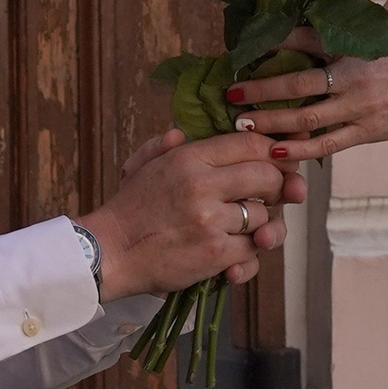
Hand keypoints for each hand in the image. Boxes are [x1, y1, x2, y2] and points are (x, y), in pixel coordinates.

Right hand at [81, 128, 305, 299]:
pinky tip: (232, 256)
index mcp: (189, 158)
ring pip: (264, 216)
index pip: (250, 143)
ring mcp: (211, 221)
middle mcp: (203, 185)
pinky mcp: (215, 254)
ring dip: (258, 226)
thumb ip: (164, 145)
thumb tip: (180, 132)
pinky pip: (253, 250)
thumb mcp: (142, 166)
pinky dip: (247, 255)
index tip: (278, 162)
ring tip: (240, 230)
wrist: (109, 253)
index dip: (273, 152)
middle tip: (267, 197)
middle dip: (275, 188)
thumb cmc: (128, 211)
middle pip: (268, 176)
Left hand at [225, 26, 387, 158]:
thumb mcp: (373, 39)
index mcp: (355, 51)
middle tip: (231, 98)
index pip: (306, 46)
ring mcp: (361, 109)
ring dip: (273, 123)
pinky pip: (329, 144)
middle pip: (298, 85)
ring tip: (244, 126)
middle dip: (261, 93)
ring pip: (309, 119)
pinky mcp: (369, 133)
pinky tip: (279, 151)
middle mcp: (354, 79)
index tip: (243, 58)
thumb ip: (333, 38)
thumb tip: (290, 34)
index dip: (273, 52)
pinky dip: (302, 148)